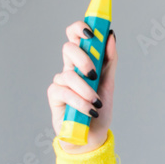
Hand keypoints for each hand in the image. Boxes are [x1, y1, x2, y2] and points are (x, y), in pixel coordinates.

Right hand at [46, 21, 116, 153]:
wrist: (92, 135)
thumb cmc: (99, 108)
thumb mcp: (109, 83)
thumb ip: (109, 60)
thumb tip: (110, 36)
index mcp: (83, 61)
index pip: (75, 36)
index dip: (79, 28)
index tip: (91, 33)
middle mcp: (70, 68)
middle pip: (68, 48)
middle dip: (83, 59)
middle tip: (94, 74)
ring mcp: (61, 82)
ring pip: (69, 74)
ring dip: (86, 90)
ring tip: (96, 103)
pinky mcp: (54, 96)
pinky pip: (64, 91)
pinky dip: (80, 101)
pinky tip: (90, 110)